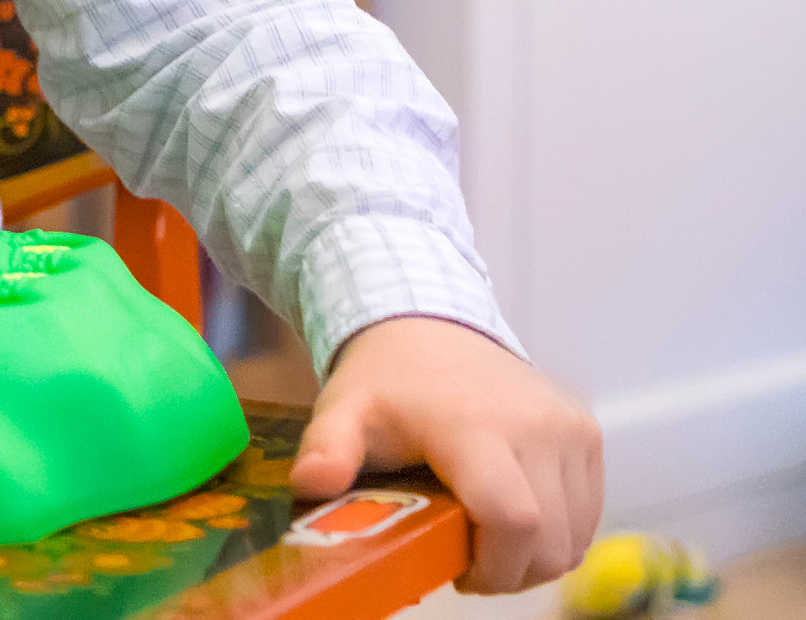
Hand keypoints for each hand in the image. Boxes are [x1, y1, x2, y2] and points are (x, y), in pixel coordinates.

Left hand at [290, 314, 601, 593]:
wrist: (429, 324)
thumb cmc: (385, 380)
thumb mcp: (343, 411)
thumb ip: (326, 449)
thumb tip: (309, 484)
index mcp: (473, 425)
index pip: (513, 519)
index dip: (493, 567)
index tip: (459, 572)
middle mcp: (535, 425)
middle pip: (549, 542)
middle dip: (510, 571)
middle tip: (467, 559)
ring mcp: (569, 428)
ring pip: (575, 536)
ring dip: (535, 555)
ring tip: (485, 533)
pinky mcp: (587, 431)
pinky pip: (589, 513)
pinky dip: (558, 531)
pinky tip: (512, 513)